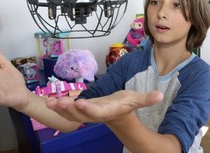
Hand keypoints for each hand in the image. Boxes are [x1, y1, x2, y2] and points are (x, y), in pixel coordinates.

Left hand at [46, 90, 162, 122]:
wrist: (116, 111)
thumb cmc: (125, 104)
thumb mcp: (135, 99)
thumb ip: (146, 99)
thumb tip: (161, 95)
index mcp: (107, 111)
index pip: (98, 111)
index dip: (90, 109)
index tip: (81, 103)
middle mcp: (94, 114)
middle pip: (81, 114)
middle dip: (69, 109)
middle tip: (58, 102)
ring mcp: (86, 112)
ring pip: (71, 113)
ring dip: (60, 108)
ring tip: (49, 103)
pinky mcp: (80, 109)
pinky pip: (68, 108)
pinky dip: (58, 105)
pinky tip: (48, 100)